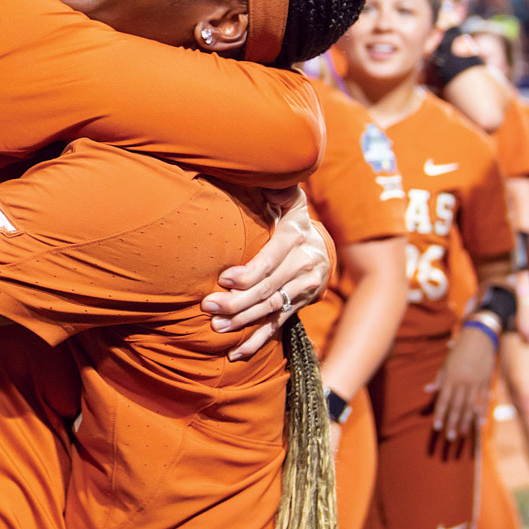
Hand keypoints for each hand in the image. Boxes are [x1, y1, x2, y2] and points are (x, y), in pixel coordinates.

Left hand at [204, 188, 328, 362]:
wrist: (320, 242)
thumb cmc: (289, 213)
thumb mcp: (288, 196)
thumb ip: (277, 187)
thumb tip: (268, 176)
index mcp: (297, 236)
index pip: (271, 260)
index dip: (249, 273)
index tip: (224, 280)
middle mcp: (306, 264)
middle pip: (269, 289)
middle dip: (238, 301)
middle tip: (208, 307)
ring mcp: (305, 288)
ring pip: (272, 310)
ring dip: (244, 322)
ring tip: (217, 327)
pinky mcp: (300, 305)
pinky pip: (279, 326)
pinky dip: (257, 341)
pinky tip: (236, 352)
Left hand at [427, 326, 498, 439]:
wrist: (479, 337)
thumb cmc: (460, 349)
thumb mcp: (446, 362)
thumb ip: (439, 378)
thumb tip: (427, 390)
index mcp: (450, 377)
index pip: (443, 400)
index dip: (439, 415)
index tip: (437, 427)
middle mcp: (462, 382)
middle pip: (456, 406)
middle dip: (452, 423)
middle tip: (449, 438)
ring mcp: (475, 383)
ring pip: (469, 406)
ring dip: (465, 421)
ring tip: (462, 434)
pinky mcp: (486, 382)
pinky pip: (483, 399)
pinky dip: (482, 411)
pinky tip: (480, 423)